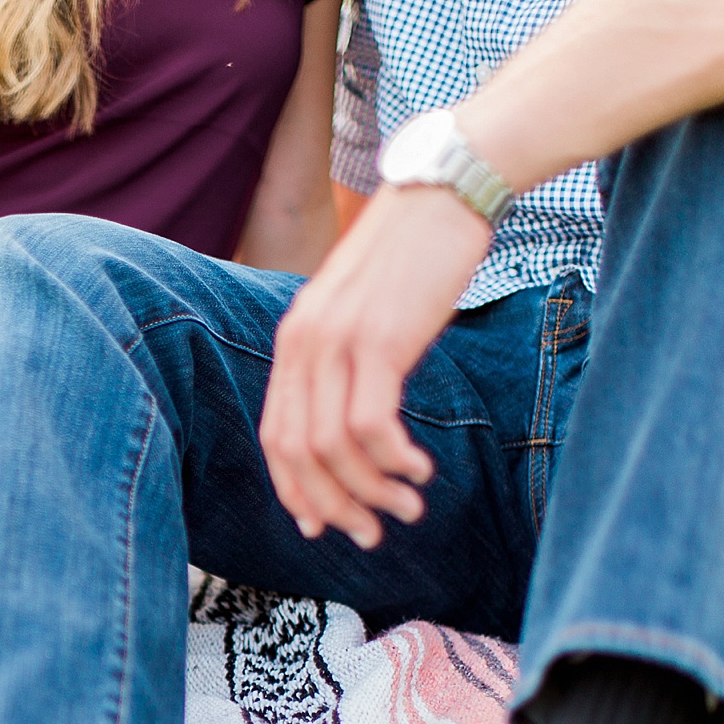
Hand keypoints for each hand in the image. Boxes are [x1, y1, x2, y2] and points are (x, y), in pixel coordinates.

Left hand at [259, 184, 493, 547]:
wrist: (449, 188)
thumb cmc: (416, 253)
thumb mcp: (364, 309)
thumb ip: (347, 360)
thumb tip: (355, 425)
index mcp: (294, 340)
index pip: (275, 436)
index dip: (296, 491)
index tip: (324, 526)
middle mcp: (303, 343)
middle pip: (297, 453)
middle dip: (332, 507)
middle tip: (371, 534)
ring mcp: (337, 341)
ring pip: (333, 448)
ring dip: (371, 492)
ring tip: (408, 509)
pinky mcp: (380, 340)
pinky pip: (372, 426)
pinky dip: (393, 461)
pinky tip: (420, 471)